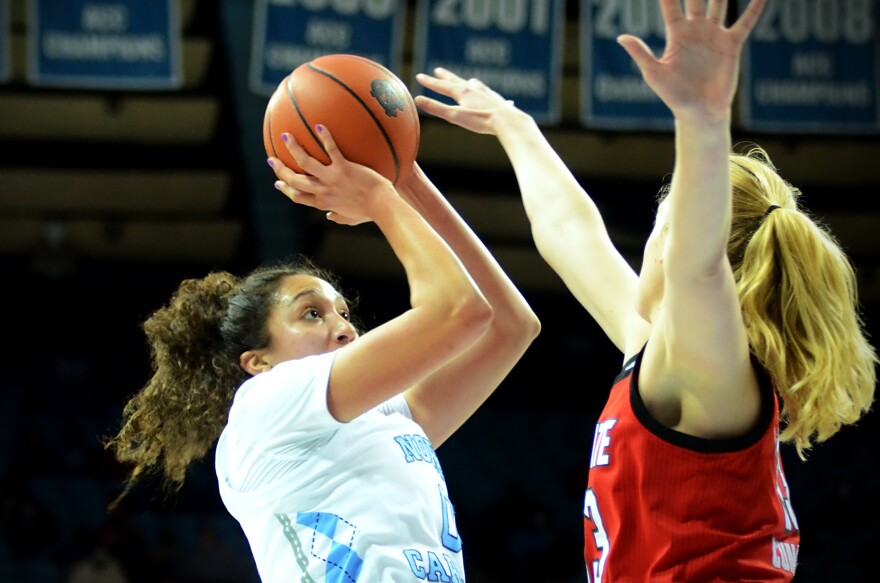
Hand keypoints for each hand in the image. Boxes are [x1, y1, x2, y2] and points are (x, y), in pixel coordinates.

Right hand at [268, 126, 394, 225]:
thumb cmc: (369, 213)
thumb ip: (339, 217)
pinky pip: (331, 149)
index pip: (298, 197)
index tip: (278, 183)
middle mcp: (323, 191)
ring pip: (305, 162)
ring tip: (285, 135)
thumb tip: (330, 217)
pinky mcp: (344, 168)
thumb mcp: (351, 219)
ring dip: (293, 148)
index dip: (286, 190)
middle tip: (272, 160)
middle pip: (295, 180)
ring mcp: (331, 179)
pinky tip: (319, 125)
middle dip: (281, 170)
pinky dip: (324, 136)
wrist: (381, 206)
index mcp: (323, 203)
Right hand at [414, 68, 521, 134]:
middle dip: (446, 76)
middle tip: (438, 70)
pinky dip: (483, 91)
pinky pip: (487, 92)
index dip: (429, 82)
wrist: (507, 121)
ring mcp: (486, 92)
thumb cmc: (480, 120)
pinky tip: (489, 94)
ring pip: (474, 84)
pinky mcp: (496, 99)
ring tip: (466, 81)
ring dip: (466, 82)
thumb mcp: (455, 116)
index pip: (441, 85)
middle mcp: (474, 88)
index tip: (419, 76)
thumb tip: (417, 99)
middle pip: (457, 80)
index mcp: (462, 92)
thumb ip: (436, 108)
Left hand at [617, 0, 765, 122]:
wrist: (699, 112)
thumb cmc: (673, 95)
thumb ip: (640, 53)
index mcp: (676, 33)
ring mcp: (715, 35)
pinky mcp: (732, 45)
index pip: (671, 4)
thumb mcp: (654, 73)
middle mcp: (696, 29)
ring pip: (720, 3)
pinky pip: (745, 23)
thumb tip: (620, 37)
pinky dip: (754, 8)